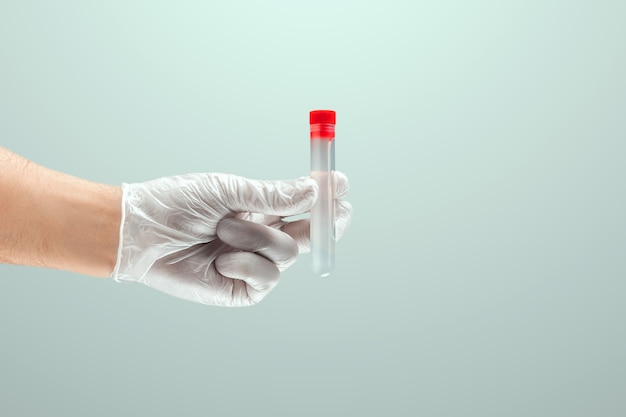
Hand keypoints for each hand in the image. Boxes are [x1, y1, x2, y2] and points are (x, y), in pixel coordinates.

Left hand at [112, 172, 351, 305]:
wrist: (142, 233)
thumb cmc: (179, 204)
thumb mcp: (230, 191)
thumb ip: (274, 195)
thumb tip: (314, 188)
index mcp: (256, 210)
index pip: (300, 207)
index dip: (323, 199)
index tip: (341, 186)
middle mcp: (258, 237)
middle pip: (307, 234)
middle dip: (325, 222)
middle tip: (340, 210)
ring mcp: (251, 264)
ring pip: (286, 252)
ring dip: (256, 238)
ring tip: (221, 231)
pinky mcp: (242, 289)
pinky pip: (267, 278)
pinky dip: (245, 264)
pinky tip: (219, 259)